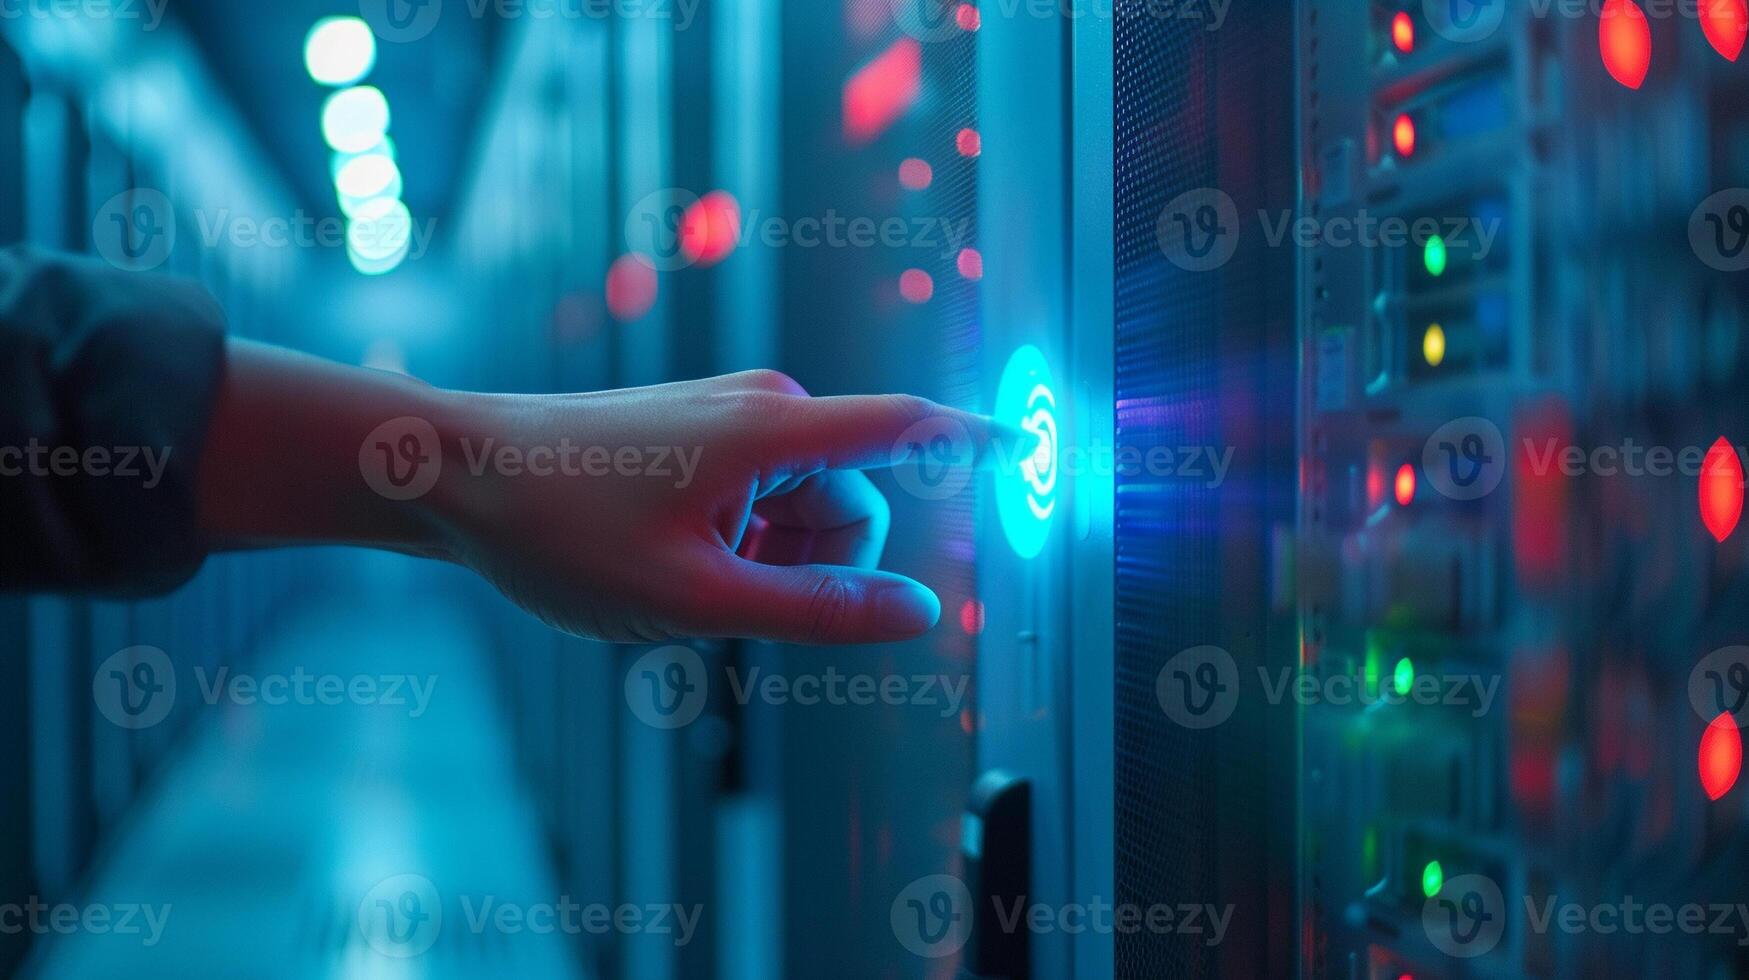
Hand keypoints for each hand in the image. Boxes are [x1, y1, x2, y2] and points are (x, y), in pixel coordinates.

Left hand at [201, 347, 1019, 644]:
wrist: (451, 475)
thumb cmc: (565, 532)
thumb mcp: (699, 598)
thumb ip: (820, 612)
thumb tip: (921, 616)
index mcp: (778, 432)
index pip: (910, 428)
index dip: (977, 442)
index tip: (1033, 446)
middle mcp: (766, 407)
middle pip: (856, 503)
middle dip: (818, 564)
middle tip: (726, 593)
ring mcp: (729, 416)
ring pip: (806, 509)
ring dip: (771, 558)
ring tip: (682, 575)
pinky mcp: (698, 430)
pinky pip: (761, 498)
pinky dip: (739, 539)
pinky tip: (666, 555)